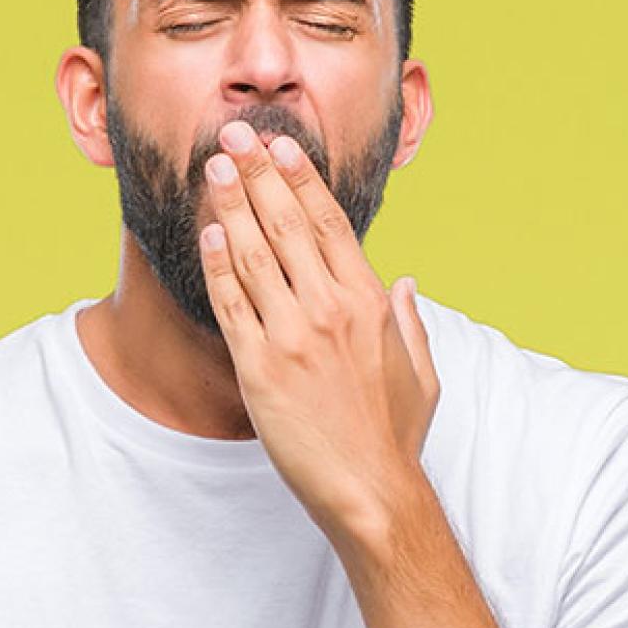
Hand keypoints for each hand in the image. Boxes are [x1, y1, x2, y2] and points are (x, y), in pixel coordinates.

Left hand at [198, 119, 439, 536]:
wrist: (371, 492)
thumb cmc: (394, 435)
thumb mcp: (420, 370)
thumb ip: (409, 319)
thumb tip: (401, 280)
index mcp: (369, 302)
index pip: (329, 222)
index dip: (301, 178)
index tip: (280, 145)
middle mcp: (330, 309)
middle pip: (287, 224)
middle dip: (257, 173)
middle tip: (233, 135)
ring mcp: (292, 336)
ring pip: (255, 254)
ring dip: (231, 205)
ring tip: (213, 168)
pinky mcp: (259, 368)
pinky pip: (231, 305)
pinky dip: (217, 265)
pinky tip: (206, 234)